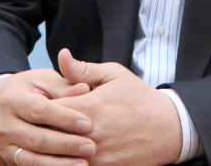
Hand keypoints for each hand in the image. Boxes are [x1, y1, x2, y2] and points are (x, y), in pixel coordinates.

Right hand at [0, 68, 96, 165]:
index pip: (40, 110)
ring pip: (32, 158)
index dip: (65, 118)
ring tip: (83, 163)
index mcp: (12, 99)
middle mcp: (4, 124)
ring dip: (59, 163)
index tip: (88, 124)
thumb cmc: (29, 89)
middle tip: (90, 147)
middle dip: (66, 145)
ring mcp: (4, 144)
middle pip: (36, 138)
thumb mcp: (44, 80)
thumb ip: (64, 86)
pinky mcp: (9, 158)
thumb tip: (85, 89)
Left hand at [54, 48, 182, 165]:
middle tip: (43, 123)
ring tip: (54, 138)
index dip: (42, 107)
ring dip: (56, 147)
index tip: (42, 104)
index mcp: (90, 108)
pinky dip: (71, 159)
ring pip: (61, 155)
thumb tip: (61, 55)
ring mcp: (97, 156)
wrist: (168, 128)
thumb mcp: (114, 75)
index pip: (48, 110)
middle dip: (45, 128)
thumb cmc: (139, 98)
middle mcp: (90, 135)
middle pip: (50, 136)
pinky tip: (72, 150)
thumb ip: (83, 69)